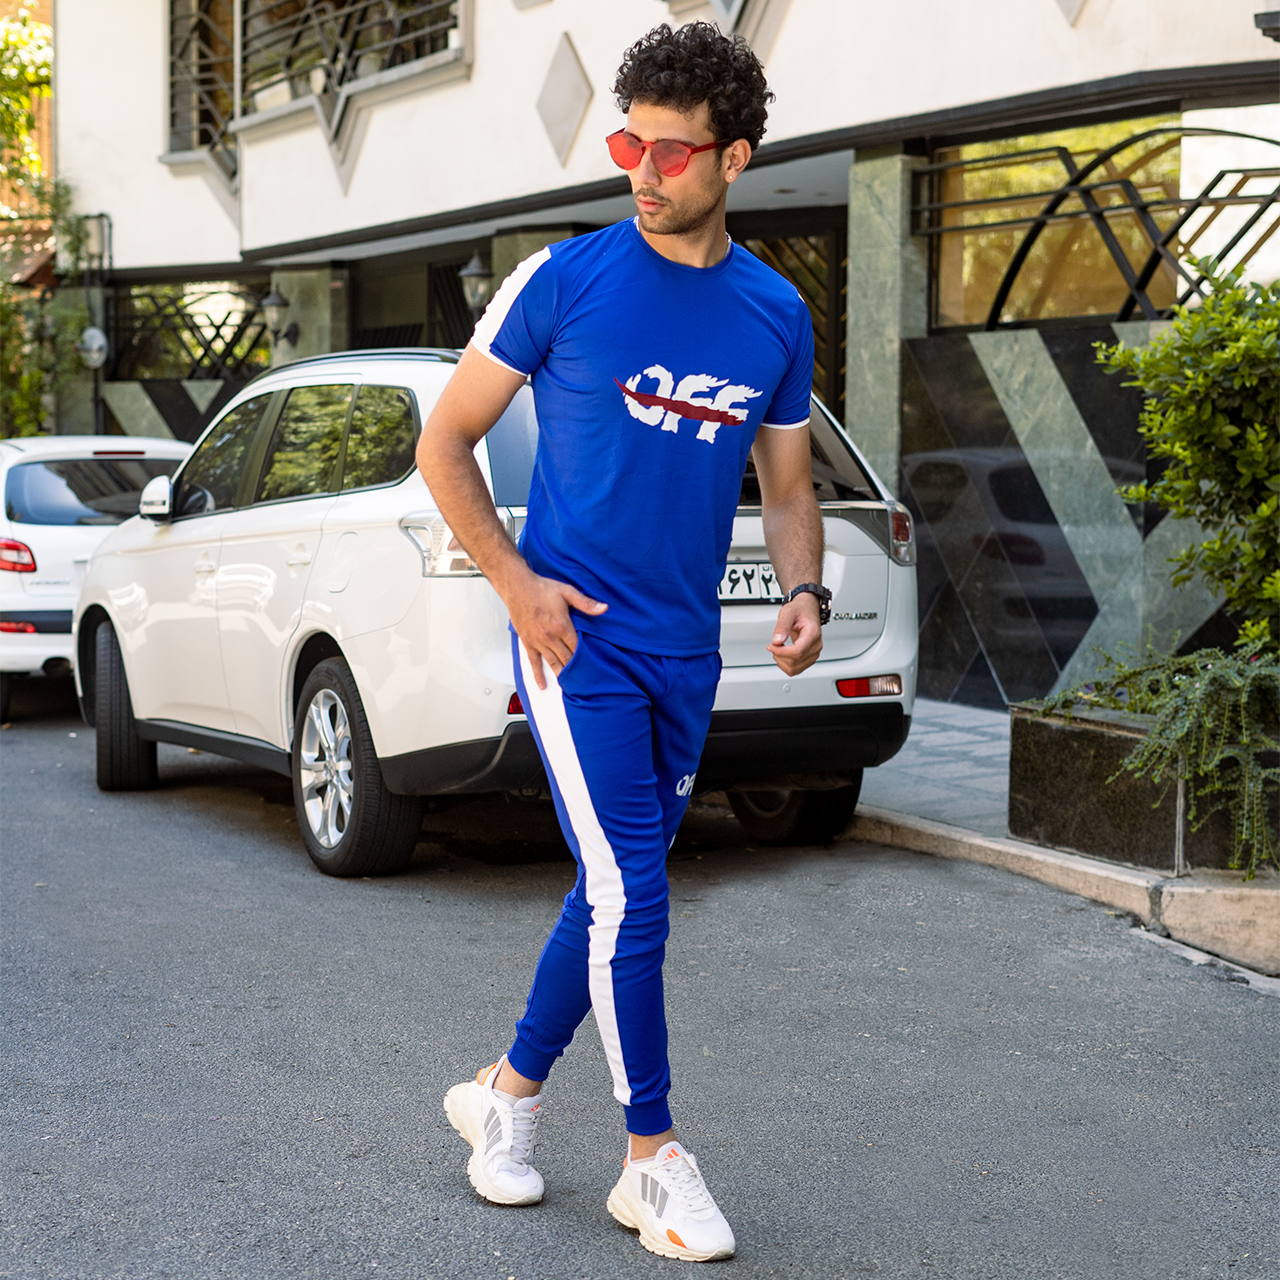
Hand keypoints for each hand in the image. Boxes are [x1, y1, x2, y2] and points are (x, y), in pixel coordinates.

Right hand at [505, 571, 606, 689]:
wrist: (517, 587)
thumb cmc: (541, 588)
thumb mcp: (567, 592)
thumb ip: (586, 603)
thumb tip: (604, 608)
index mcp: (562, 626)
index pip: (577, 647)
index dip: (585, 657)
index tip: (592, 665)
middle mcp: (550, 637)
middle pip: (567, 658)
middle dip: (576, 668)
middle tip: (585, 679)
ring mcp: (538, 642)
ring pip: (553, 663)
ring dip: (562, 674)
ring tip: (570, 685)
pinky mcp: (527, 643)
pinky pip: (534, 663)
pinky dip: (538, 675)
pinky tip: (543, 685)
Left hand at [766, 592, 822, 675]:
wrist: (807, 610)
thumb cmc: (800, 610)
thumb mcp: (788, 612)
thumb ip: (782, 626)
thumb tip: (777, 641)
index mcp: (812, 633)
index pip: (797, 651)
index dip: (781, 652)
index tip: (771, 646)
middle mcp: (816, 646)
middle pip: (795, 662)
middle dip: (779, 656)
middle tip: (772, 645)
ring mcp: (814, 653)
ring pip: (795, 669)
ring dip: (782, 662)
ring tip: (778, 649)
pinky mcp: (809, 658)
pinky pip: (796, 669)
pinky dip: (786, 665)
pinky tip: (782, 654)